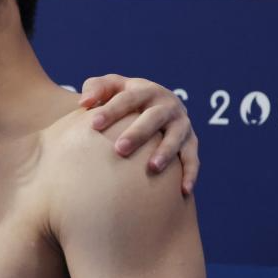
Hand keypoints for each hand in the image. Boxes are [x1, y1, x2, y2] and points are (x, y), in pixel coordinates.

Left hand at [79, 74, 198, 194]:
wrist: (156, 102)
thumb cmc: (124, 98)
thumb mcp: (111, 86)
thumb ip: (95, 88)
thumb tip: (84, 102)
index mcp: (145, 90)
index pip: (128, 99)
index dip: (112, 110)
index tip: (93, 124)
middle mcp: (167, 105)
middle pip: (154, 117)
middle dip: (138, 133)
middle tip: (119, 149)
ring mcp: (181, 123)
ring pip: (176, 137)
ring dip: (166, 152)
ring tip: (152, 168)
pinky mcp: (190, 141)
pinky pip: (192, 158)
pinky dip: (190, 173)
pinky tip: (183, 191)